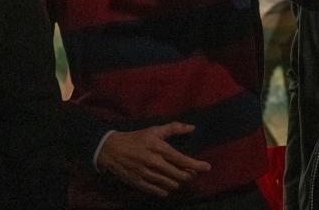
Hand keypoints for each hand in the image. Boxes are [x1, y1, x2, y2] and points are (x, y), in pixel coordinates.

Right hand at [96, 122, 210, 198]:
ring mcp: (146, 174)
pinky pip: (158, 191)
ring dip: (178, 182)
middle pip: (179, 175)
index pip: (182, 159)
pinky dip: (166, 189)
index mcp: (158, 147)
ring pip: (171, 184)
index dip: (197, 165)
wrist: (111, 149)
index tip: (207, 167)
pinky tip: (167, 185)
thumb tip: (192, 127)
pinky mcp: (139, 183)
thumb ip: (174, 128)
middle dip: (189, 175)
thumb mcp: (154, 130)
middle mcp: (153, 162)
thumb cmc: (136, 138)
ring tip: (178, 177)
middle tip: (191, 172)